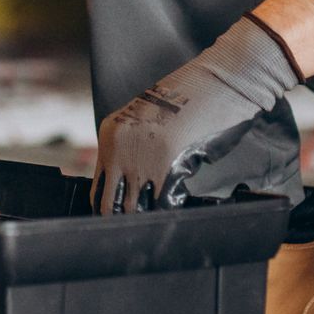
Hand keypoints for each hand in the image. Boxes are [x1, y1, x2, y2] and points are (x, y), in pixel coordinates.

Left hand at [92, 15, 300, 213]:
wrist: (215, 80)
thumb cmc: (188, 99)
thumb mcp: (148, 120)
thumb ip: (136, 148)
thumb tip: (136, 183)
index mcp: (111, 132)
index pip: (98, 184)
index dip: (106, 206)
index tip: (114, 220)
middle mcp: (117, 147)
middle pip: (110, 202)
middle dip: (120, 219)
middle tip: (129, 232)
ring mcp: (138, 159)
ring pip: (131, 207)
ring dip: (142, 219)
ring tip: (148, 230)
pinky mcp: (163, 166)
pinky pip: (158, 203)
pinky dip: (162, 214)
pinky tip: (167, 218)